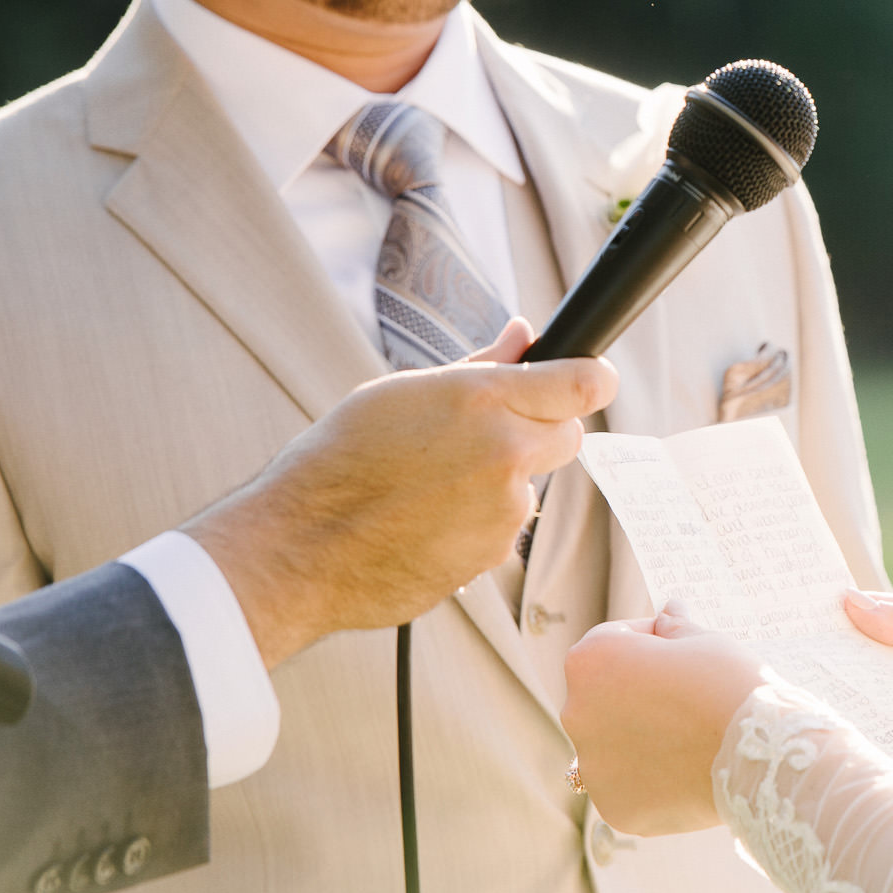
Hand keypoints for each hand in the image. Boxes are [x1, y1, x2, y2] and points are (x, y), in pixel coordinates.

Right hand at [182, 317, 617, 667]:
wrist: (299, 546)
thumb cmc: (341, 461)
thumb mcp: (405, 391)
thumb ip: (483, 365)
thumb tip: (524, 335)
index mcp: (484, 400)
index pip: (584, 383)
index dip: (593, 378)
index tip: (590, 379)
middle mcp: (505, 453)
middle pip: (569, 434)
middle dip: (538, 432)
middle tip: (482, 436)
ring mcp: (504, 510)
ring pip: (533, 486)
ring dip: (502, 483)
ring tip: (433, 484)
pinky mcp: (494, 556)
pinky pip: (504, 530)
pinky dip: (479, 524)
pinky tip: (428, 519)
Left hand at [561, 603, 769, 835]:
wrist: (760, 753)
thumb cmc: (730, 684)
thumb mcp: (704, 641)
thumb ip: (674, 627)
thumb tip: (668, 612)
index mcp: (591, 660)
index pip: (614, 640)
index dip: (651, 640)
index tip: (683, 652)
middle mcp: (576, 712)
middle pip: (608, 696)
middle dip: (641, 692)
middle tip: (691, 697)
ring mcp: (593, 766)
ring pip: (616, 745)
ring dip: (642, 738)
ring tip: (691, 738)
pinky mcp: (614, 807)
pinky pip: (630, 786)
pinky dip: (652, 779)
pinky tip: (687, 771)